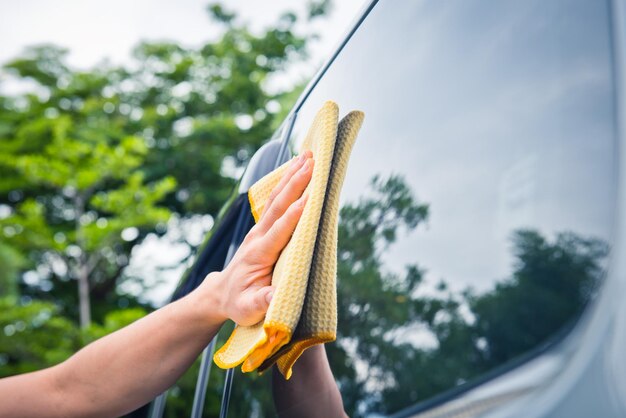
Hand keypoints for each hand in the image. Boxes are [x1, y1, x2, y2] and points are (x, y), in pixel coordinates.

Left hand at [205, 151, 313, 325]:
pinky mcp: (263, 227)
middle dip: (296, 183)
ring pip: (277, 198)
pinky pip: (276, 201)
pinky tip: (296, 167)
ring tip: (307, 155)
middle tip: (312, 162)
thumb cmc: (238, 302)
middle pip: (279, 206)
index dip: (294, 215)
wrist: (221, 293)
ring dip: (292, 175)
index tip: (310, 197)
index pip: (279, 231)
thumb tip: (278, 297)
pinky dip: (287, 182)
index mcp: (259, 254)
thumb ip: (263, 301)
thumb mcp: (248, 309)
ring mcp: (260, 229)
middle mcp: (258, 236)